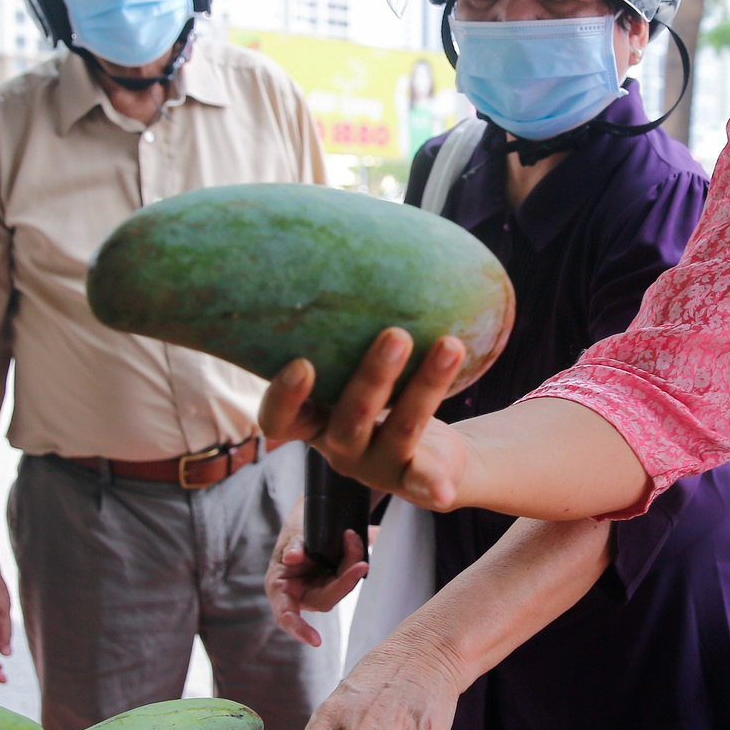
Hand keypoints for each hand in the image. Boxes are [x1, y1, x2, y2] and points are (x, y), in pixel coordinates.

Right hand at [259, 328, 471, 510]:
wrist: (431, 454)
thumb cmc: (381, 394)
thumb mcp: (353, 368)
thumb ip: (342, 332)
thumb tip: (346, 241)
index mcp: (313, 421)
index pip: (279, 419)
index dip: (285, 396)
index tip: (301, 363)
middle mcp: (338, 448)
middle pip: (348, 418)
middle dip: (373, 377)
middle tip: (396, 334)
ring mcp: (376, 469)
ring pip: (399, 429)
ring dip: (425, 387)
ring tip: (450, 344)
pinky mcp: (414, 483)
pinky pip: (424, 483)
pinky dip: (433, 484)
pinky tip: (444, 489)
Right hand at [267, 499, 368, 647]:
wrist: (311, 517)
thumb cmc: (296, 530)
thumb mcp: (292, 534)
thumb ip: (293, 546)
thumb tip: (292, 558)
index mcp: (280, 587)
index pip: (287, 616)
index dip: (299, 629)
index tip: (316, 641)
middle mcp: (300, 593)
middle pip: (326, 599)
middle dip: (345, 581)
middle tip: (361, 562)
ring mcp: (319, 588)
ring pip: (341, 586)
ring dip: (352, 562)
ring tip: (354, 536)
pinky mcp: (336, 581)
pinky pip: (348, 575)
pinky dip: (355, 558)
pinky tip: (366, 537)